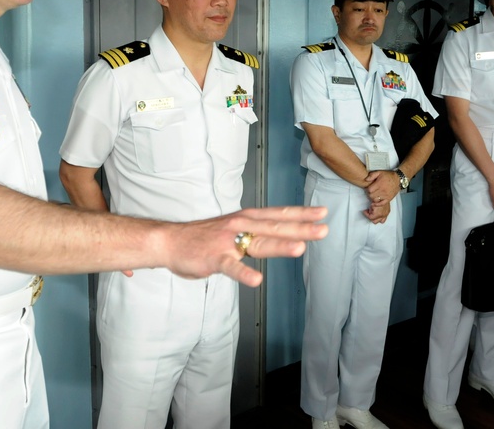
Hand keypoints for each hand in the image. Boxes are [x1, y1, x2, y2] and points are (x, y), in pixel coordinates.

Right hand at [161, 206, 327, 286]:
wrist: (170, 241)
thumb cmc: (204, 237)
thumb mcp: (233, 229)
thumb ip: (256, 232)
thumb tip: (283, 235)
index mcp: (246, 219)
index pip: (278, 215)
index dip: (301, 214)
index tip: (322, 213)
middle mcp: (239, 226)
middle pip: (274, 227)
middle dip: (300, 228)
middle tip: (323, 229)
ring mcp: (227, 242)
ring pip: (257, 243)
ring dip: (279, 245)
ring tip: (300, 248)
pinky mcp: (214, 258)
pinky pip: (231, 267)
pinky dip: (243, 273)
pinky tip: (256, 280)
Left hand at [363, 199, 390, 223]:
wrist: (385, 196)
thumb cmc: (380, 199)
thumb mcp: (372, 204)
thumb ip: (370, 209)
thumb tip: (368, 211)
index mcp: (378, 214)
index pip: (370, 217)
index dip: (366, 214)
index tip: (365, 211)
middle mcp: (382, 215)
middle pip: (374, 221)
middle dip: (371, 216)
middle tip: (369, 212)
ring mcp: (386, 215)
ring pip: (379, 221)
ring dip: (375, 218)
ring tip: (373, 213)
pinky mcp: (387, 213)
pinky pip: (384, 219)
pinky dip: (380, 218)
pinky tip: (378, 215)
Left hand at [364, 170, 399, 205]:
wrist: (398, 179)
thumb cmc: (388, 176)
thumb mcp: (379, 172)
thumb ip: (372, 175)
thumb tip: (366, 179)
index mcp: (379, 184)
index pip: (369, 190)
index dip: (368, 189)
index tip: (369, 188)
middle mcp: (382, 190)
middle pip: (371, 195)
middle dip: (369, 194)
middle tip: (371, 192)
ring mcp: (386, 195)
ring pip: (375, 200)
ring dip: (373, 198)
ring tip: (374, 195)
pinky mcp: (389, 198)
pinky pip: (381, 204)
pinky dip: (377, 204)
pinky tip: (374, 203)